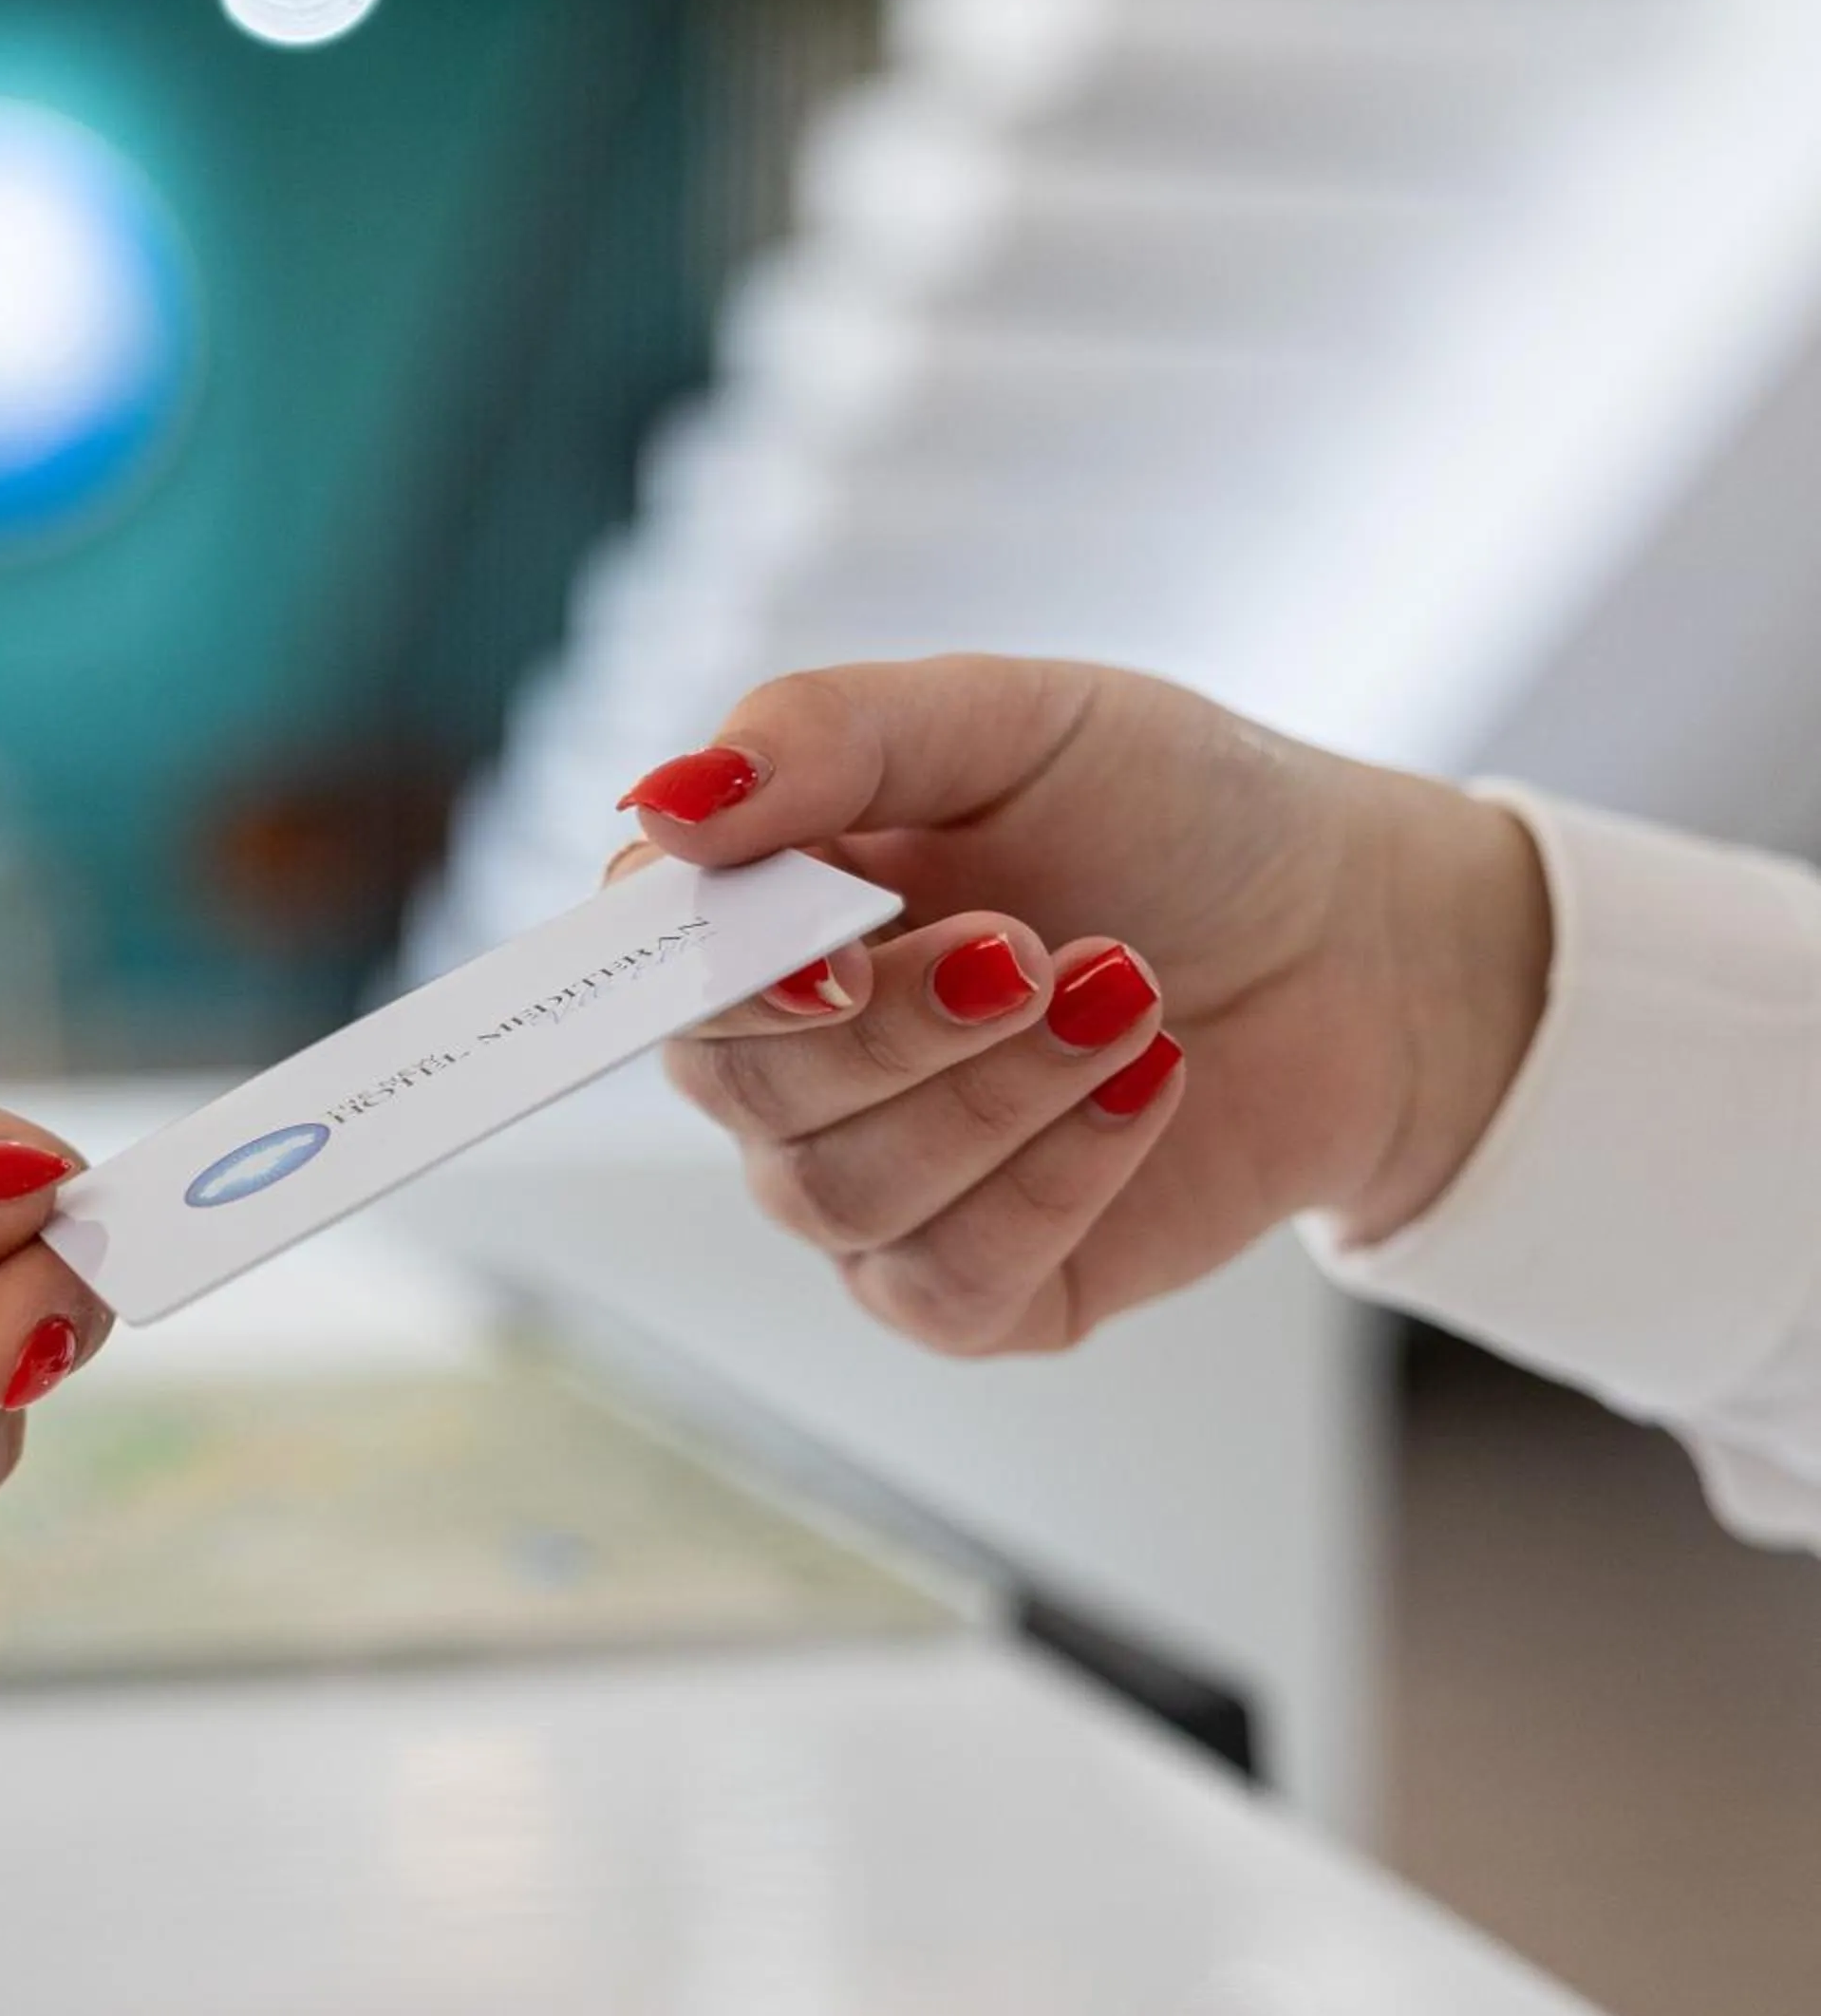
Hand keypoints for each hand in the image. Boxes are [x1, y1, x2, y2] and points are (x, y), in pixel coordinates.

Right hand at [614, 655, 1549, 1354]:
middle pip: (744, 1093)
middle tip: (1039, 946)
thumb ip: (829, 737)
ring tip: (1132, 994)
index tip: (834, 956)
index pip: (652, 970)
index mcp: (771, 922)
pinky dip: (1059, 1181)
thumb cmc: (1176, 816)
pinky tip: (1147, 1090)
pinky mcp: (970, 1294)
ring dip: (1003, 1094)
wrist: (1362, 942)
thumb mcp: (1014, 722)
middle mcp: (792, 1068)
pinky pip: (943, 1282)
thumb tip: (661, 808)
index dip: (718, 982)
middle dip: (904, 1026)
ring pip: (844, 1194)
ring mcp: (871, 1189)